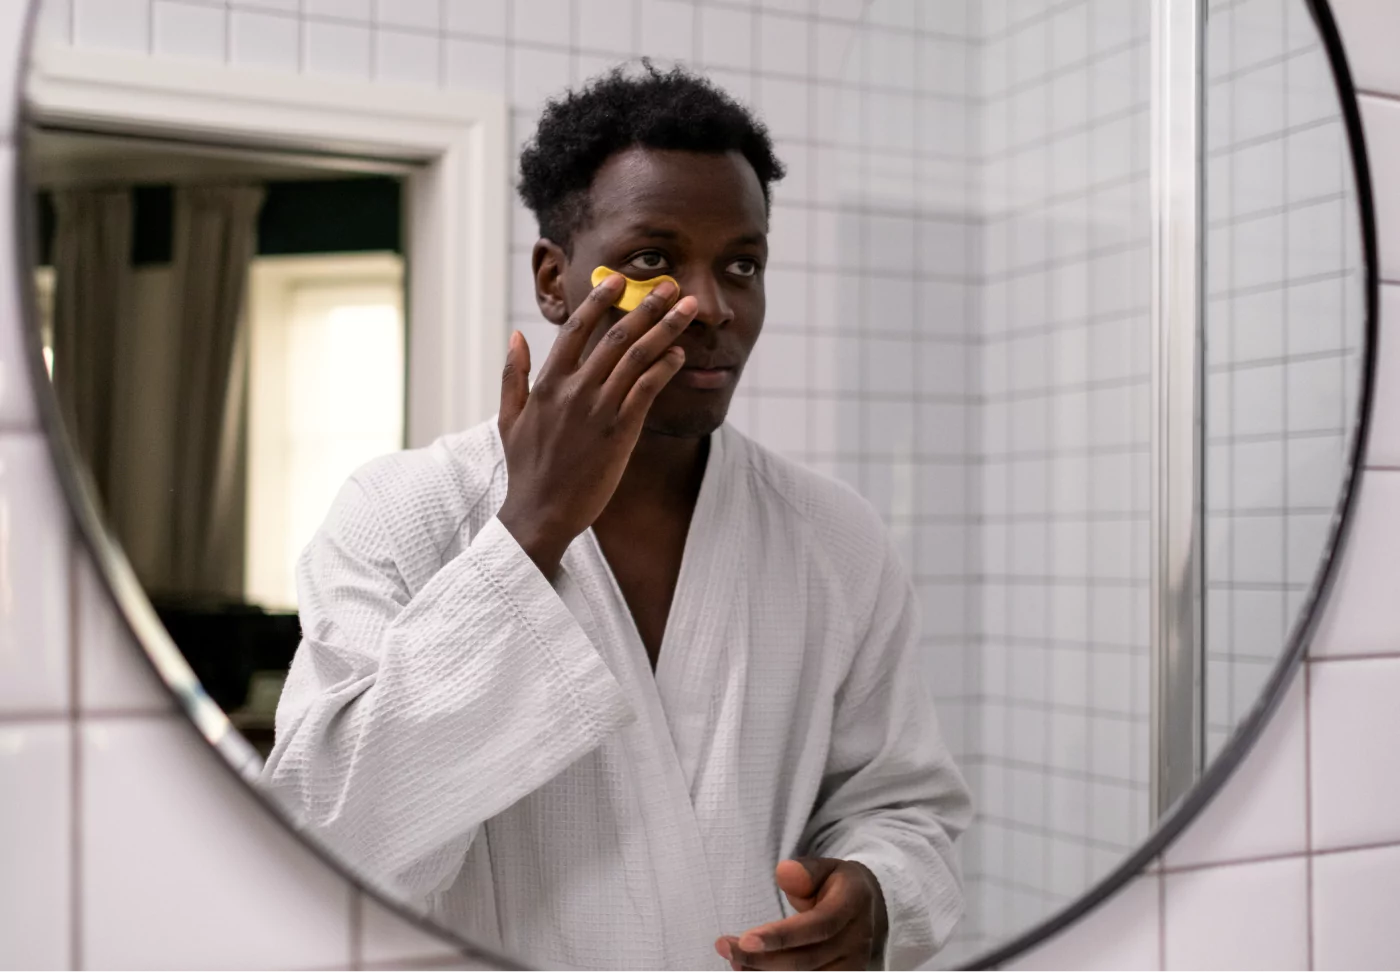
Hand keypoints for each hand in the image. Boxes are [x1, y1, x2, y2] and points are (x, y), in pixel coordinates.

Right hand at [496, 273, 697, 576]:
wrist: (539, 514)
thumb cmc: (526, 469)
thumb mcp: (508, 418)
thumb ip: (513, 374)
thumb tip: (515, 335)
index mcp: (547, 384)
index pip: (575, 329)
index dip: (599, 301)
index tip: (619, 280)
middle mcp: (574, 390)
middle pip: (615, 336)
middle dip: (646, 306)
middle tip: (670, 284)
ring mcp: (598, 410)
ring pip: (636, 358)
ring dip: (665, 329)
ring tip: (686, 309)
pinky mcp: (620, 433)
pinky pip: (646, 391)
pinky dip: (664, 368)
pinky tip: (679, 354)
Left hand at [715, 858, 887, 970]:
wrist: (866, 907)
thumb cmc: (835, 886)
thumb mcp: (825, 867)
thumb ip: (805, 871)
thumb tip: (784, 872)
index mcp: (852, 905)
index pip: (817, 926)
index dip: (781, 936)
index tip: (746, 940)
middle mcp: (857, 941)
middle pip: (807, 960)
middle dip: (762, 959)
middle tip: (725, 947)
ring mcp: (853, 965)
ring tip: (733, 962)